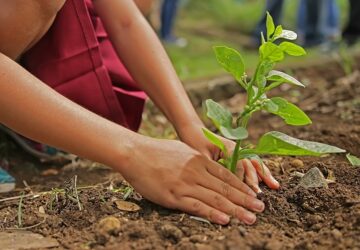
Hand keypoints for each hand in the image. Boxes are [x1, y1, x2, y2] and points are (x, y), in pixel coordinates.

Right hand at [120, 137, 265, 224]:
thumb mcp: (182, 151)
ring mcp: (185, 184)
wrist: (135, 153)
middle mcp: (196, 172)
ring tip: (250, 218)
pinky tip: (225, 220)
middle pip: (225, 188)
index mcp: (199, 160)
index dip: (242, 187)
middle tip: (260, 209)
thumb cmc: (157, 151)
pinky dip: (212, 214)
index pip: (226, 176)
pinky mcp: (173, 195)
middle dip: (245, 200)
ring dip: (235, 209)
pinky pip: (196, 206)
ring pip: (215, 199)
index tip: (254, 195)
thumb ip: (197, 161)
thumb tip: (209, 168)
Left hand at [178, 125, 279, 192]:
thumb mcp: (200, 156)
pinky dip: (261, 172)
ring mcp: (238, 151)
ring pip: (254, 163)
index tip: (241, 192)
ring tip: (274, 186)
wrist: (193, 130)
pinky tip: (270, 181)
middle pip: (249, 164)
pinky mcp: (237, 155)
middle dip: (254, 180)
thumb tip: (219, 183)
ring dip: (264, 175)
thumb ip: (212, 167)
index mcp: (228, 147)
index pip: (239, 165)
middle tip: (258, 194)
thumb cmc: (194, 142)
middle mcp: (236, 148)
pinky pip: (251, 164)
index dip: (240, 179)